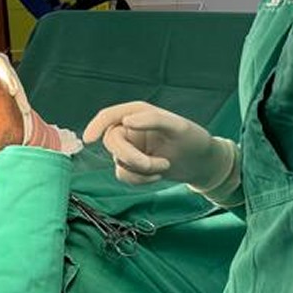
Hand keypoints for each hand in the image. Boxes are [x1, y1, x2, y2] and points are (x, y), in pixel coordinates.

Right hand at [81, 102, 238, 192]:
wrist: (202, 164)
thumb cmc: (193, 140)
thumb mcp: (178, 127)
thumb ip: (152, 120)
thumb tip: (127, 122)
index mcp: (138, 113)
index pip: (109, 116)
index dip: (96, 126)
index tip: (90, 140)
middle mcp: (130, 129)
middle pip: (112, 142)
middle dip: (132, 157)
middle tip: (153, 165)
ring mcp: (129, 148)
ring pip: (118, 162)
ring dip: (141, 170)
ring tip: (164, 166)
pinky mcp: (132, 166)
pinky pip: (123, 176)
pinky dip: (140, 180)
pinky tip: (157, 175)